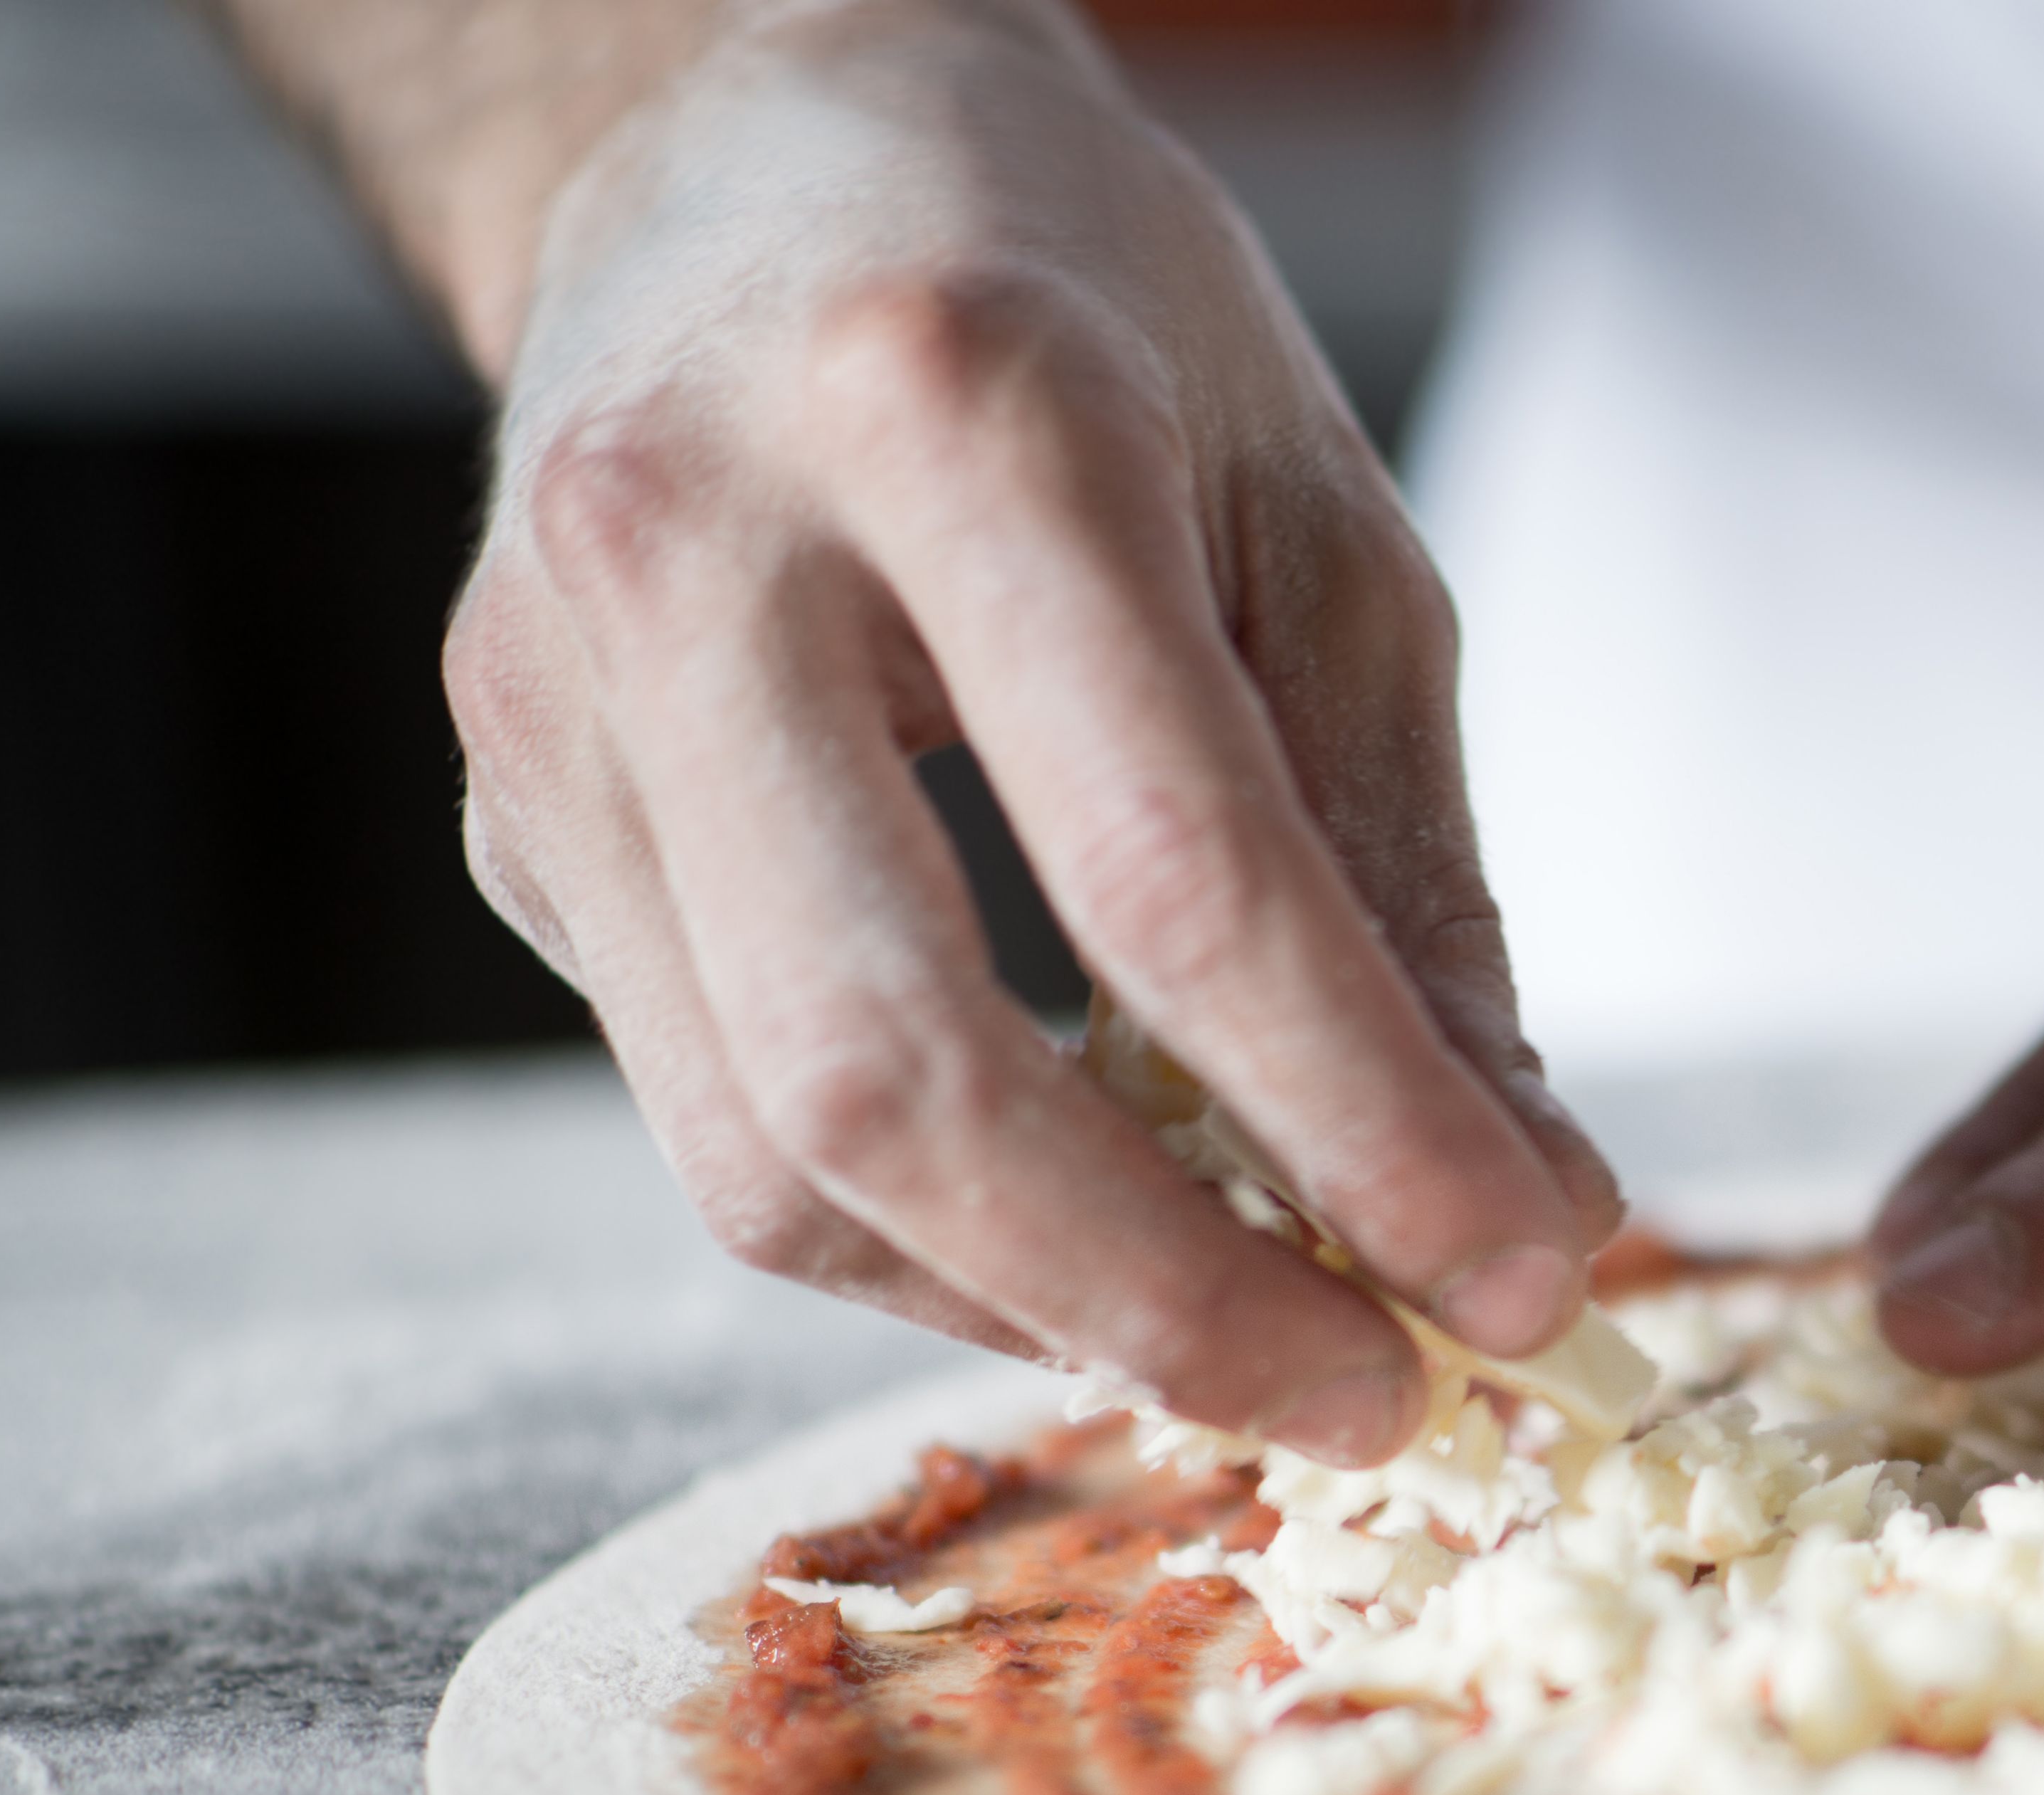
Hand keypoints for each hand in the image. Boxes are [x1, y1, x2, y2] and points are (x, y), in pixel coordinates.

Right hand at [442, 5, 1611, 1461]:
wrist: (748, 146)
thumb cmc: (1076, 314)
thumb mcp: (1319, 534)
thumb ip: (1408, 884)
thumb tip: (1519, 1206)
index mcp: (951, 412)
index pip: (1175, 881)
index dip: (1367, 1132)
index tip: (1526, 1279)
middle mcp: (692, 548)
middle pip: (902, 1074)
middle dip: (1168, 1301)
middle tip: (1376, 1400)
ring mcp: (557, 698)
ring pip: (774, 1160)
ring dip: (1046, 1309)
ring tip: (1263, 1342)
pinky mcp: (517, 818)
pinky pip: (724, 1125)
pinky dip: (937, 1241)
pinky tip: (1096, 1233)